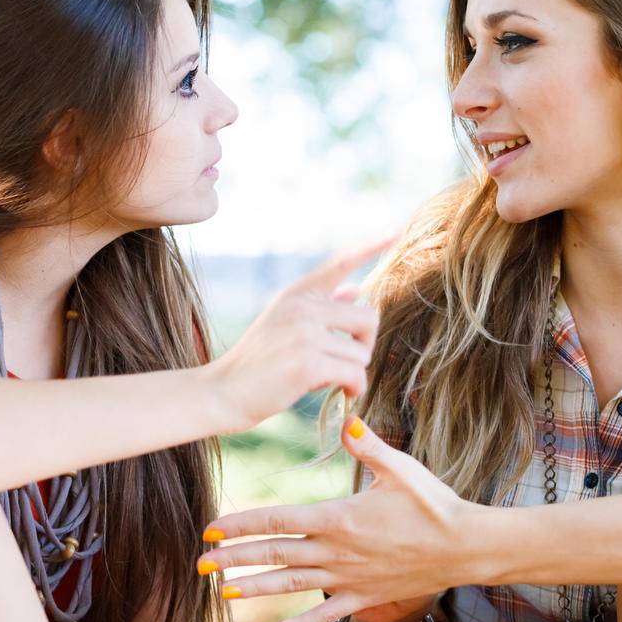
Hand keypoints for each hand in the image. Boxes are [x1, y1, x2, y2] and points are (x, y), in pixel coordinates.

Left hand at [197, 417, 480, 621]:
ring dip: (257, 588)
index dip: (243, 524)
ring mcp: (350, 578)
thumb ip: (369, 445)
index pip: (279, 520)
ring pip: (293, 585)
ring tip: (225, 591)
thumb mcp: (400, 468)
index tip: (214, 527)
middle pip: (276, 555)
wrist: (466, 546)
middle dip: (236, 558)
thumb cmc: (434, 503)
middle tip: (202, 563)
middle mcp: (337, 551)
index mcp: (339, 517)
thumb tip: (348, 420)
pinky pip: (328, 614)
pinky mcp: (365, 596)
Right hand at [206, 239, 390, 431]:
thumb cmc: (259, 361)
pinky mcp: (307, 363)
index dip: (372, 245)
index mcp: (298, 293)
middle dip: (365, 345)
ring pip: (362, 353)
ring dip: (354, 372)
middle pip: (370, 318)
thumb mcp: (285, 322)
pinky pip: (355, 374)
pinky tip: (342, 392)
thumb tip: (355, 291)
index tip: (398, 229)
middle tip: (348, 362)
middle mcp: (302, 306)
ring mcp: (304, 333)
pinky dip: (354, 388)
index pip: (342, 261)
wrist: (222, 391)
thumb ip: (322, 306)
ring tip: (330, 379)